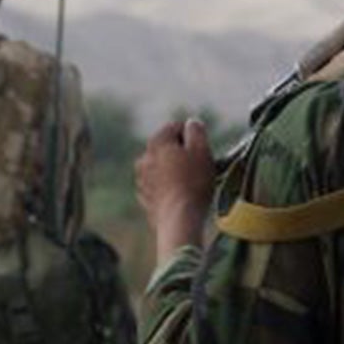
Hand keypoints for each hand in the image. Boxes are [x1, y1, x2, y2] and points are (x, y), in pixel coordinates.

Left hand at [137, 118, 218, 253]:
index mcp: (157, 142)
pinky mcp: (144, 198)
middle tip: (199, 167)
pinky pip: (159, 186)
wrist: (179, 220)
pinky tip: (181, 197)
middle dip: (182, 154)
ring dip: (174, 171)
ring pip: (162, 167)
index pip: (175, 127)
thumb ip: (196, 131)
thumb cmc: (194, 182)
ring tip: (191, 184)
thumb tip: (191, 123)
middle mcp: (144, 158)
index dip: (192, 136)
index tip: (202, 151)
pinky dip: (168, 187)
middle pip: (167, 148)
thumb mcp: (202, 150)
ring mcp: (141, 179)